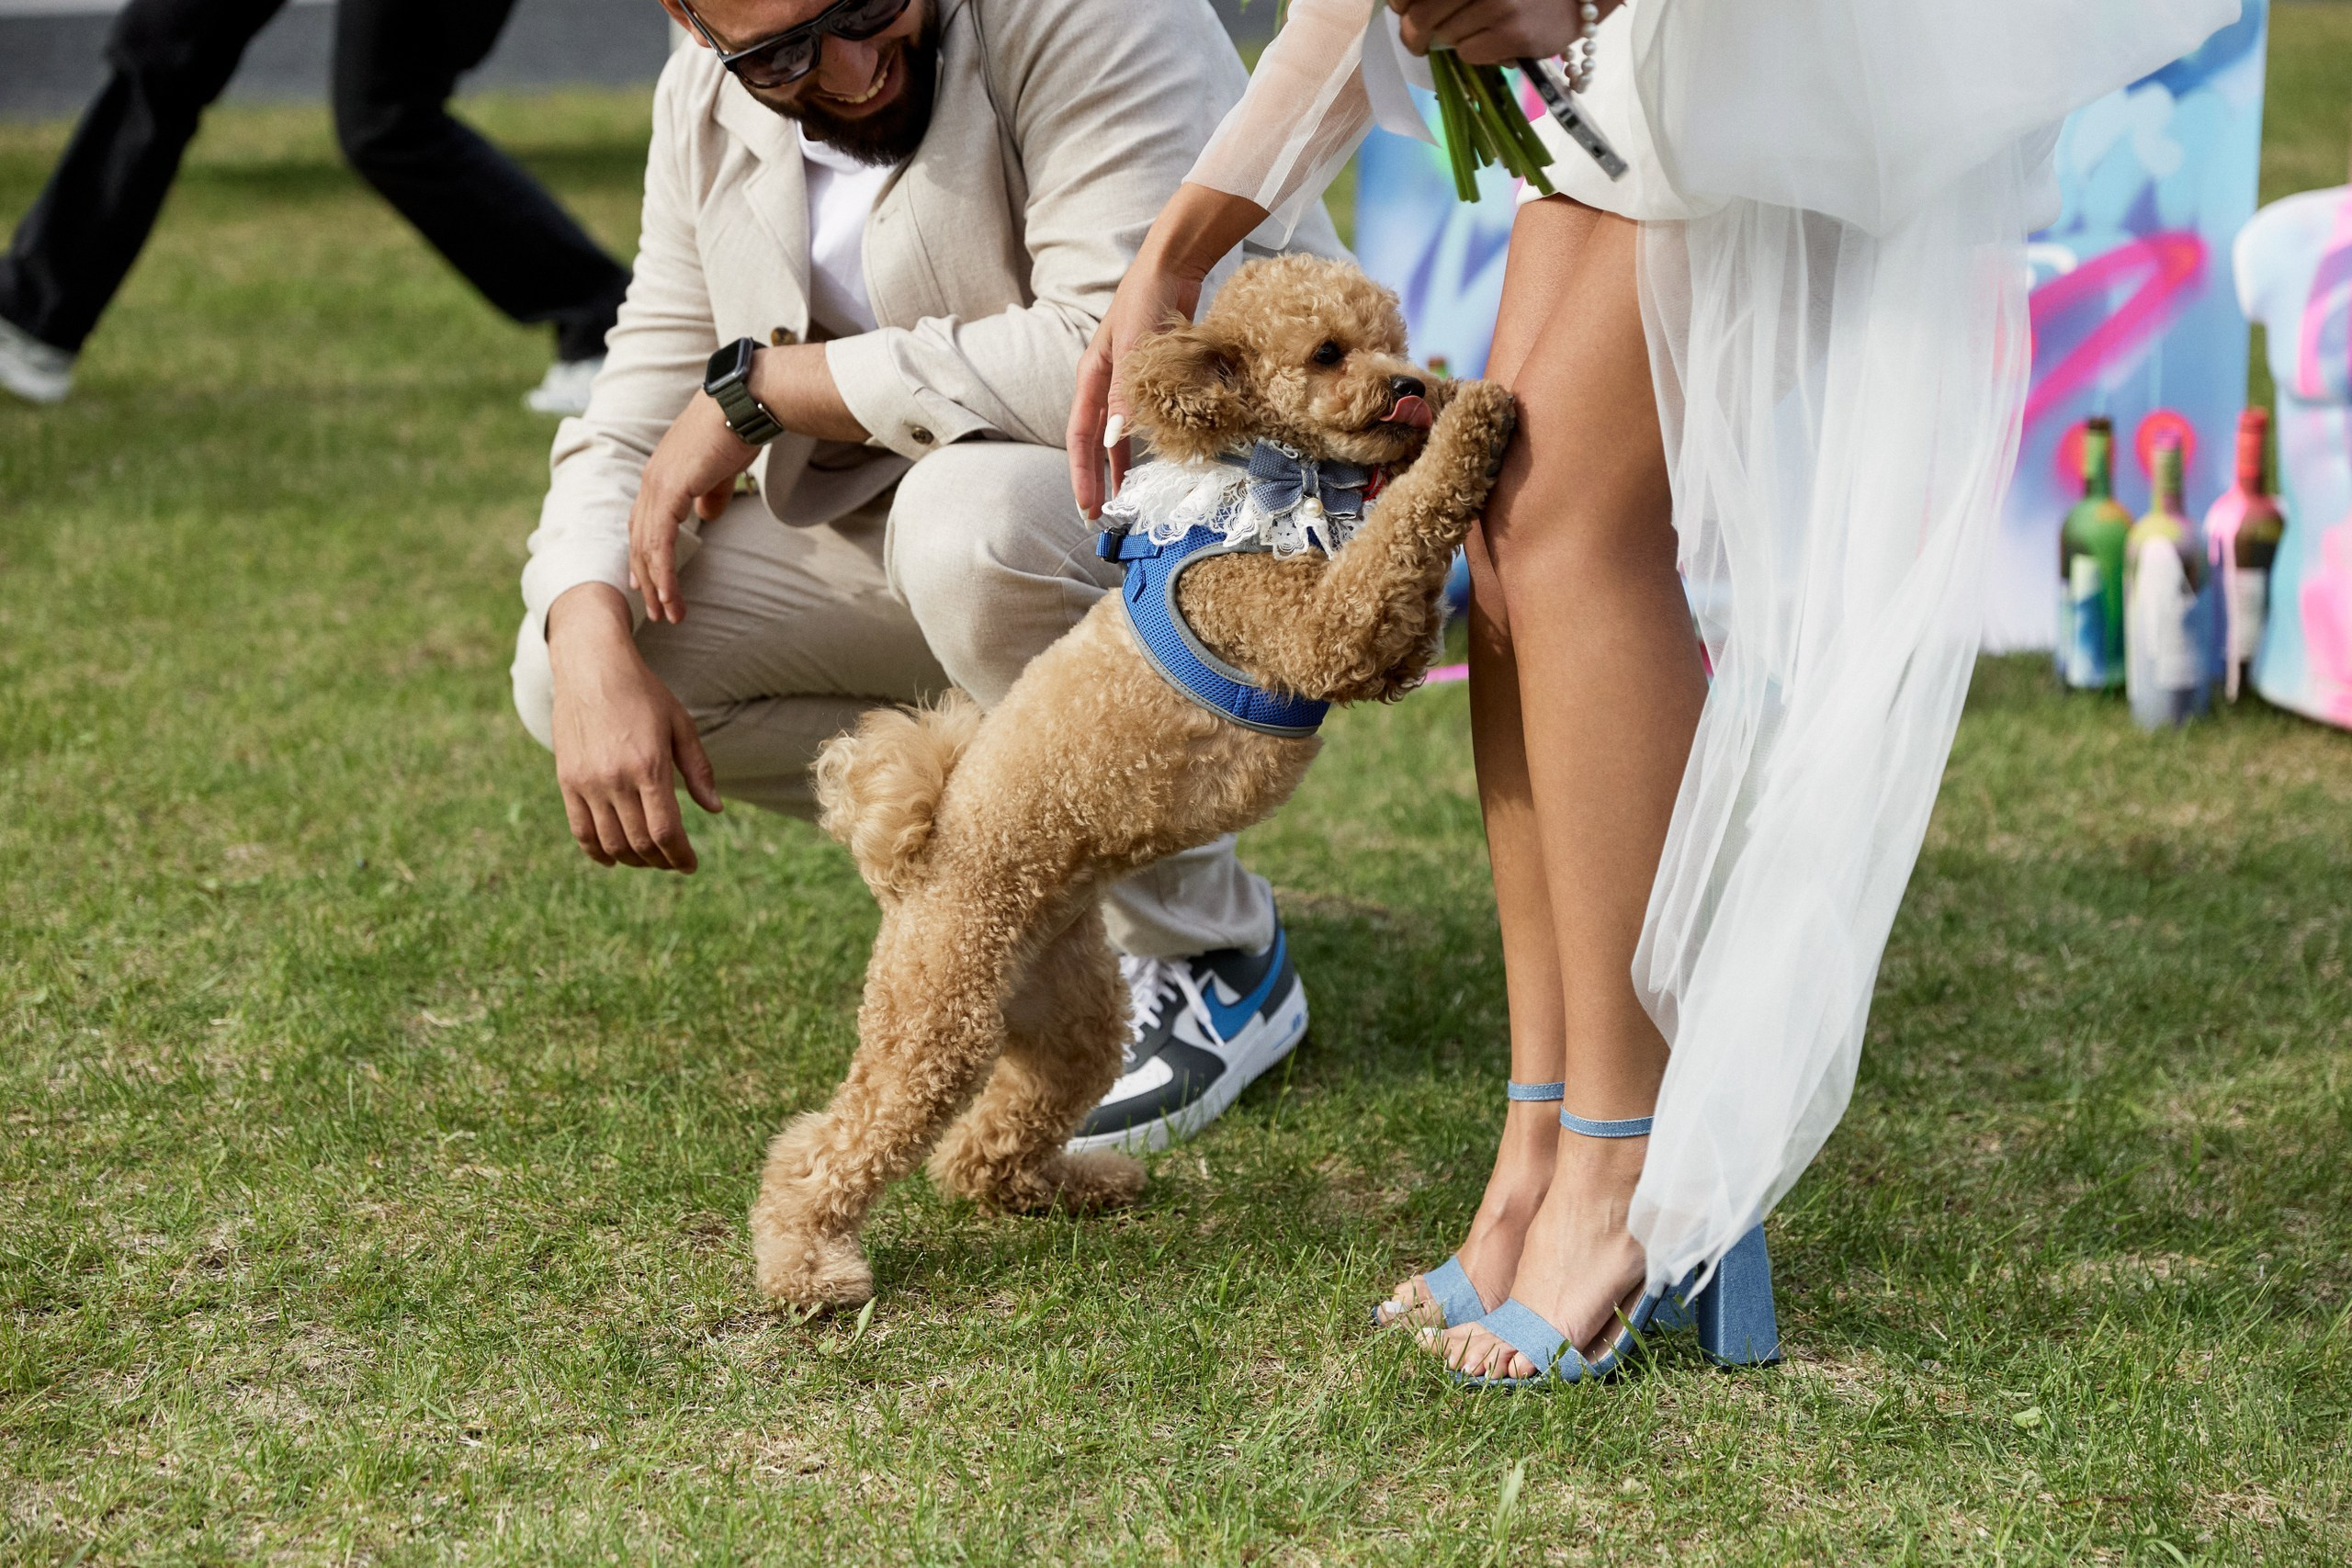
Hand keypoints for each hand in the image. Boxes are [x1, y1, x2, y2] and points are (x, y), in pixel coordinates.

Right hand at [546, 584, 722, 871]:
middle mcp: (615, 779)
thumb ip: (699, 770)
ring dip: (633, 859)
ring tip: (648, 858)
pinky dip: (597, 852)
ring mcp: (587, 782)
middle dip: (660, 860)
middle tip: (673, 861)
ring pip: (610, 843)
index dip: (680, 856)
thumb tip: (715, 810)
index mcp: (649, 766)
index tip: (690, 864)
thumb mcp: (681, 725)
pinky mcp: (566, 780)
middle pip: (639, 842)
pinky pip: (580, 831)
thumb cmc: (643, 692)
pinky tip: (614, 858)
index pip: (665, 832)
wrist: (591, 666)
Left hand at [629, 390, 757, 624]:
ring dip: (656, 584)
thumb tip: (705, 516)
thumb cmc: (738, 429)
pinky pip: (660, 541)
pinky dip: (662, 571)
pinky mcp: (670, 491)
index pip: (644, 522)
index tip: (647, 582)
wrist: (746, 403)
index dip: (644, 554)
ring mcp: (657, 485)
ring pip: (646, 546)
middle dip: (647, 578)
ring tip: (667, 613)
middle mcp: (652, 480)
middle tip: (657, 610)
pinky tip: (669, 593)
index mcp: (661, 473)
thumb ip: (710, 494)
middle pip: (639, 539)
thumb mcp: (721, 470)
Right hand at [1068, 252, 1203, 518]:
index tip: (1087, 508)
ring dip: (1120, 466)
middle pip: (1095, 441)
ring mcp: (1128, 380)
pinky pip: (1144, 418)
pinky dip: (1146, 442)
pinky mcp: (1152, 376)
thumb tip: (1115, 438)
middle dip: (1096, 479)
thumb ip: (1126, 392)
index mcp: (1092, 376)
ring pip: (1119, 433)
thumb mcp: (1135, 347)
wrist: (1173, 262)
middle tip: (1103, 517)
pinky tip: (1155, 460)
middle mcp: (1106, 382)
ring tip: (1126, 498)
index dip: (1082, 475)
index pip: (1080, 438)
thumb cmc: (1148, 296)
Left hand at [1390, 0, 1617, 63]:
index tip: (1402, 10)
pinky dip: (1474, 53)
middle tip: (1417, 43)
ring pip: (1445, 37)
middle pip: (1422, 16)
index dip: (1401, 3)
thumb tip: (1405, 9)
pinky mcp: (1512, 34)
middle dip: (1414, 34)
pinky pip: (1469, 54)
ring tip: (1478, 31)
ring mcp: (1497, 6)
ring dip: (1453, 40)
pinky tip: (1494, 42)